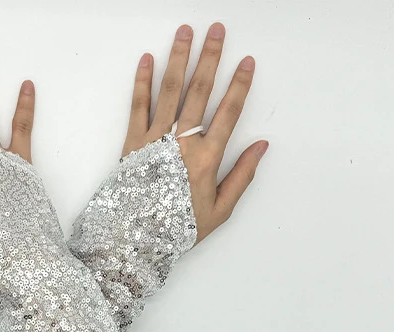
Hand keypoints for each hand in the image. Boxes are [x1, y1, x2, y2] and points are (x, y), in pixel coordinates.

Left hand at [123, 23, 267, 243]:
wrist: (135, 240)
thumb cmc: (177, 229)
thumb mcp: (218, 211)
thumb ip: (242, 177)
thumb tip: (261, 146)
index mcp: (206, 159)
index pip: (229, 113)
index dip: (240, 86)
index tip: (248, 62)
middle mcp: (182, 144)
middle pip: (199, 92)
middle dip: (210, 58)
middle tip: (217, 30)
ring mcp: (155, 141)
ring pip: (170, 91)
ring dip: (179, 58)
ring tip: (185, 32)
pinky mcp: (132, 144)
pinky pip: (138, 107)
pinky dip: (143, 82)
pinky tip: (148, 59)